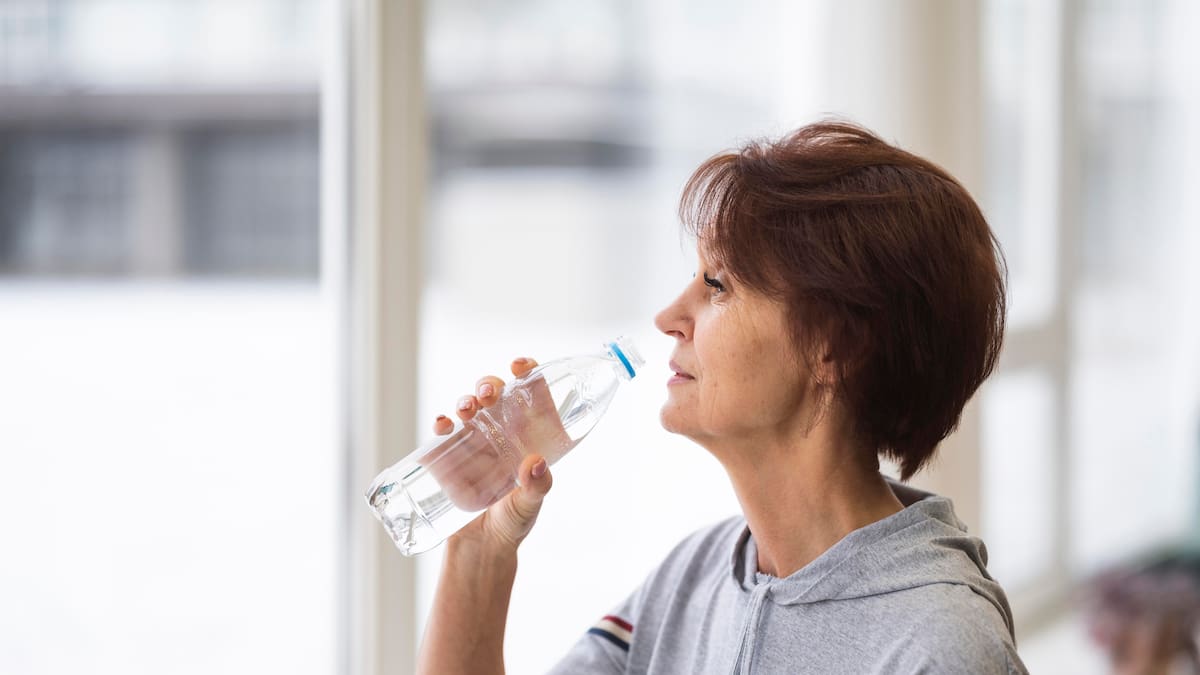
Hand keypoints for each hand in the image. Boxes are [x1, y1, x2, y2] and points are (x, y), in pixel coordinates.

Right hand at [430, 357, 554, 551]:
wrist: (480, 549)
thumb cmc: (512, 524)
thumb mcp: (529, 506)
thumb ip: (536, 488)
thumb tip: (536, 463)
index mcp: (528, 437)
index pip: (531, 395)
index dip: (527, 373)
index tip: (520, 366)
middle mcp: (502, 434)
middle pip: (496, 394)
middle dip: (490, 384)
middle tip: (488, 394)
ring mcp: (475, 443)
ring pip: (469, 407)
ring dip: (466, 400)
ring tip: (466, 409)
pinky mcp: (450, 456)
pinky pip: (444, 431)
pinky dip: (441, 422)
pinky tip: (442, 424)